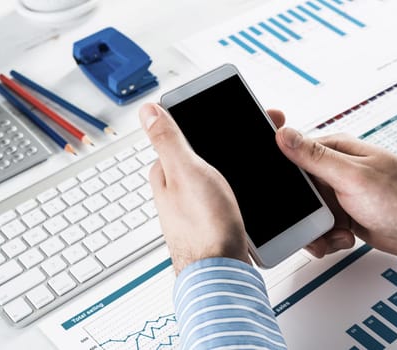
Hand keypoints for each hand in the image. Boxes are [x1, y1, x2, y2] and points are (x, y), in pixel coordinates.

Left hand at [139, 103, 249, 274]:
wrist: (223, 273)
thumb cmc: (205, 226)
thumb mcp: (187, 171)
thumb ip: (167, 140)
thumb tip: (146, 110)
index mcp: (164, 175)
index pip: (174, 138)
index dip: (196, 124)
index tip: (215, 118)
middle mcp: (174, 191)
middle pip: (196, 156)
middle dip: (217, 146)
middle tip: (241, 143)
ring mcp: (191, 207)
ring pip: (211, 176)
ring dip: (229, 168)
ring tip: (249, 166)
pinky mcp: (208, 220)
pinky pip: (221, 195)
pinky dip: (233, 188)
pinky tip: (246, 191)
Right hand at [269, 110, 396, 258]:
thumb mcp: (352, 175)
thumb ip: (314, 157)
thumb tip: (284, 134)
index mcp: (333, 151)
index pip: (292, 155)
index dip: (281, 173)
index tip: (279, 190)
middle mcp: (333, 171)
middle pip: (297, 192)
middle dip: (302, 212)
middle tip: (314, 221)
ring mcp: (338, 193)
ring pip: (306, 213)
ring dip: (316, 229)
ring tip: (335, 232)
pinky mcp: (342, 214)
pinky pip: (320, 228)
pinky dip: (328, 238)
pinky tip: (344, 237)